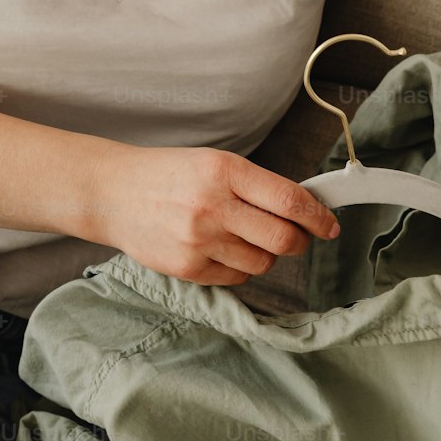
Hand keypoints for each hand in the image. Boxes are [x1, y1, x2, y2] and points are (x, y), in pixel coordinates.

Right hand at [87, 144, 340, 285]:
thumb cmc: (167, 175)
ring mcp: (199, 240)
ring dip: (265, 254)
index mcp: (225, 171)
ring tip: (242, 238)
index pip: (290, 200)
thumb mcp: (213, 163)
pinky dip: (239, 267)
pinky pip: (237, 277)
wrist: (112, 193)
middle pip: (283, 239)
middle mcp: (213, 205)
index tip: (329, 225)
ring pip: (263, 262)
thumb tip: (304, 210)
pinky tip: (220, 250)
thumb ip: (256, 186)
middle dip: (298, 242)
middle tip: (295, 238)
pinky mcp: (188, 268)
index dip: (318, 217)